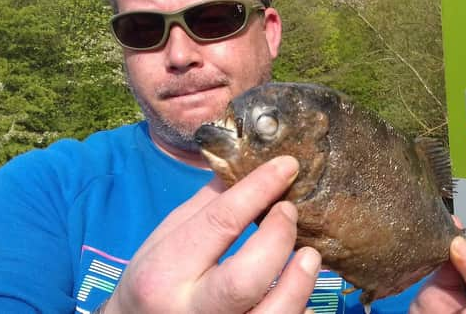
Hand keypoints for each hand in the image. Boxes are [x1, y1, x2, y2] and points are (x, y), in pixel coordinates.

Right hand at [103, 156, 320, 313]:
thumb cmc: (155, 278)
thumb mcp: (168, 236)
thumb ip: (209, 205)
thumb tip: (252, 168)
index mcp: (165, 272)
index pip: (220, 223)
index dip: (259, 189)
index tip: (287, 166)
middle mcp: (189, 310)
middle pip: (244, 279)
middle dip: (278, 238)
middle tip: (290, 212)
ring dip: (300, 282)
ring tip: (309, 255)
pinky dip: (299, 312)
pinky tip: (299, 293)